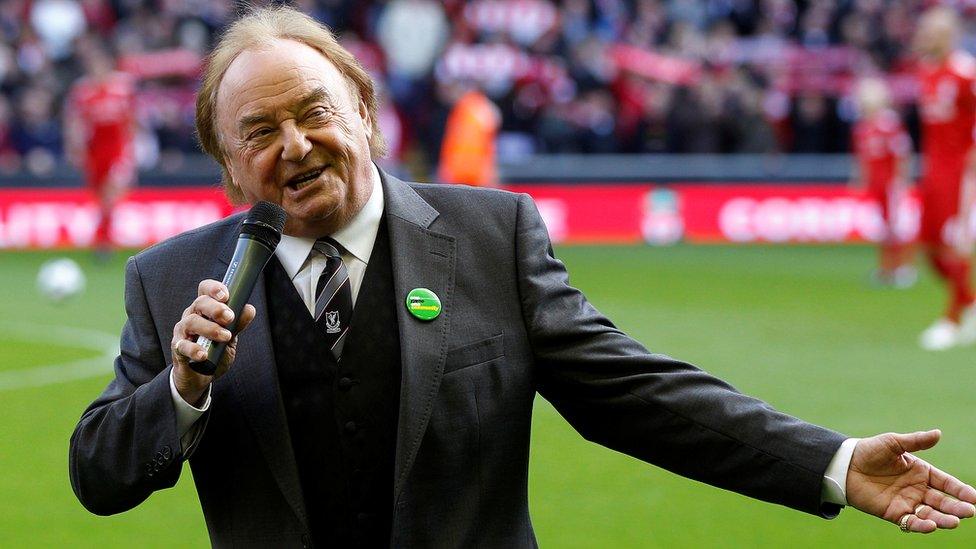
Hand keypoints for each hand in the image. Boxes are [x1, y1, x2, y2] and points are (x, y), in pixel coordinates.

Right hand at [171, 279, 255, 405]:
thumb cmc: (215, 351)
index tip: (226, 295)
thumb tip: (249, 309)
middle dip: (216, 308)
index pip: (205, 290)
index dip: (214, 288)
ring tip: (225, 336)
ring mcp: (183, 332)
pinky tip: (204, 355)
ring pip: (192, 322)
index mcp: (205, 309)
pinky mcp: (178, 349)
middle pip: (200, 303)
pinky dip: (194, 349)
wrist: (200, 376)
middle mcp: (192, 316)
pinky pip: (182, 346)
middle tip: (230, 318)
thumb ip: (238, 324)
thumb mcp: (230, 337)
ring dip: (210, 328)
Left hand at [846, 430, 975, 532]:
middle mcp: (918, 489)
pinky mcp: (894, 513)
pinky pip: (910, 522)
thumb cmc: (870, 451)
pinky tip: (930, 524)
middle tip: (969, 512)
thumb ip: (915, 441)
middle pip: (943, 501)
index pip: (947, 483)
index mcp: (922, 472)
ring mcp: (907, 502)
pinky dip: (921, 525)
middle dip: (957, 508)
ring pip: (930, 514)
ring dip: (943, 519)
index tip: (974, 497)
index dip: (961, 491)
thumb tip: (938, 433)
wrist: (845, 465)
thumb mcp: (893, 443)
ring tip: (954, 521)